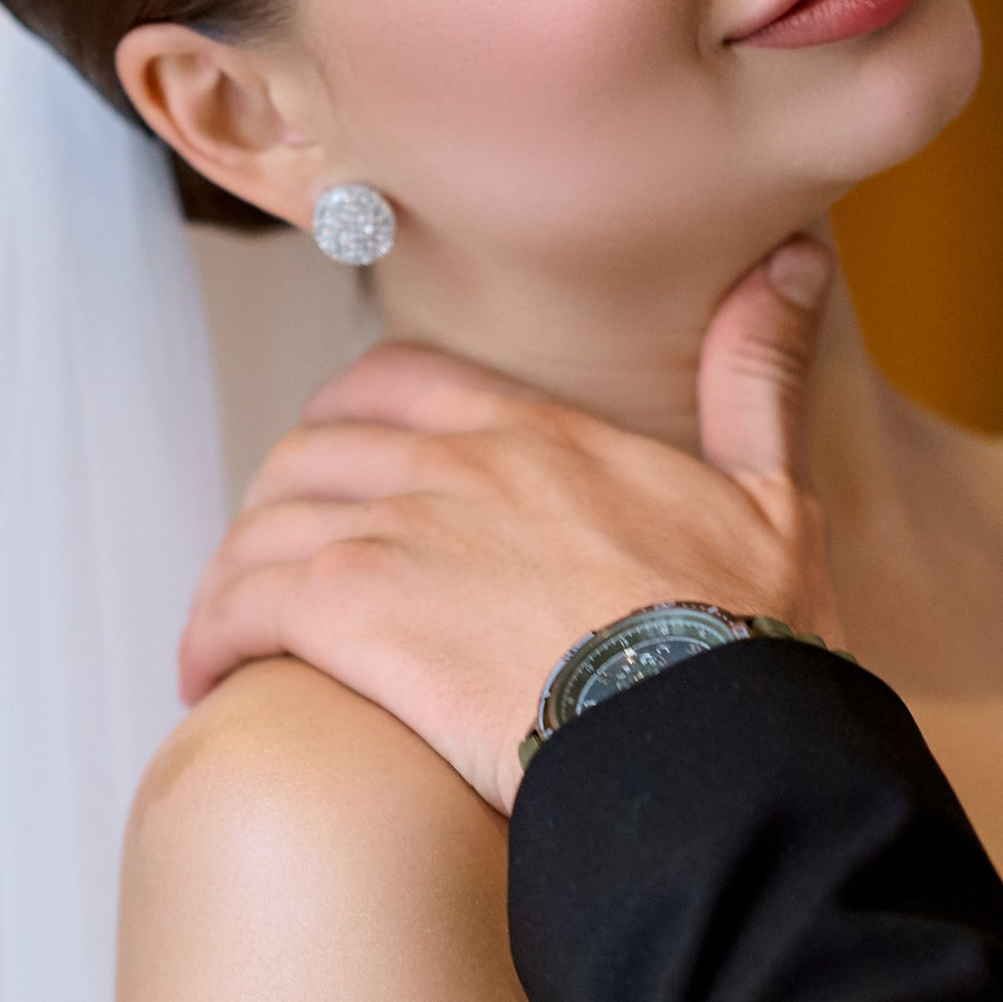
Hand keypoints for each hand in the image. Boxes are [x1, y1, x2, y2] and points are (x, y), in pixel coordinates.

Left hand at [179, 236, 841, 807]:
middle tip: (274, 572)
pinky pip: (244, 600)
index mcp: (541, 434)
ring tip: (231, 634)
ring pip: (265, 524)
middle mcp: (457, 465)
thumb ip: (755, 375)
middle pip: (311, 451)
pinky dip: (212, 632)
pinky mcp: (360, 613)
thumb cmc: (753, 646)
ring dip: (235, 577)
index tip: (336, 478)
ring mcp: (402, 533)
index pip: (395, 383)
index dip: (346, 424)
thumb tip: (793, 259)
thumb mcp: (772, 492)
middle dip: (278, 507)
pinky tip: (209, 675)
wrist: (713, 743)